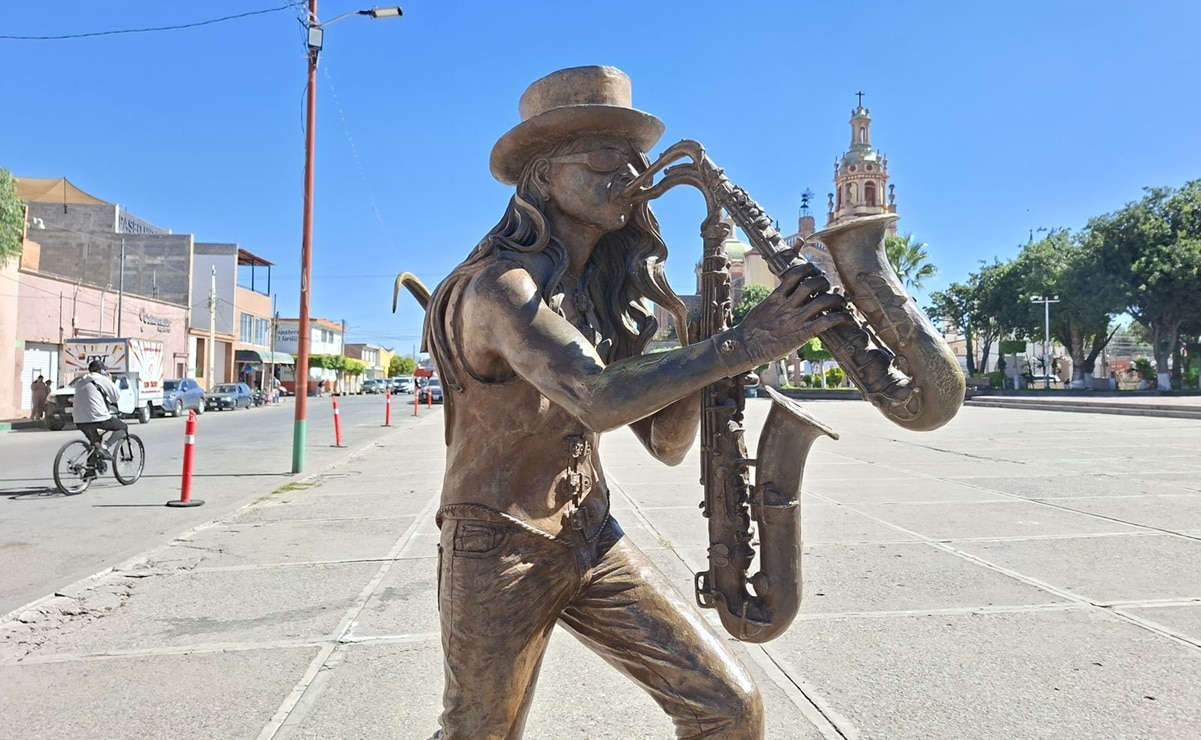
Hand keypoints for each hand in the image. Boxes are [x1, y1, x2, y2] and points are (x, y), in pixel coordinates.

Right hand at [733, 262, 852, 363]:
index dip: (807, 269)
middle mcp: (788, 305)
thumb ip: (776, 301)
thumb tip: (784, 295)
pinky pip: (825, 321)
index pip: (795, 274)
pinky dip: (839, 317)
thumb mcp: (763, 309)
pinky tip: (845, 317)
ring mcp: (796, 319)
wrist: (746, 347)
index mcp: (777, 297)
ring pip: (822, 300)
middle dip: (823, 282)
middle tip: (827, 285)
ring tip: (839, 299)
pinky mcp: (802, 333)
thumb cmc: (752, 331)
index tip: (813, 271)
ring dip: (834, 298)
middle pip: (811, 284)